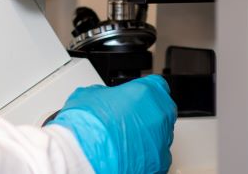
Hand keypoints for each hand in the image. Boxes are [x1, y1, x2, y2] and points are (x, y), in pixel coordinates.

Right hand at [48, 75, 175, 173]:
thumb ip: (106, 94)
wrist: (85, 152)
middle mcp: (160, 114)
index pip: (156, 85)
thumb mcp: (91, 94)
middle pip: (160, 111)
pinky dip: (145, 156)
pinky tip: (128, 156)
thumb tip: (103, 98)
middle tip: (126, 120)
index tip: (135, 98)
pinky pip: (157, 157)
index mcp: (147, 92)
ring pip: (160, 135)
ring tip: (123, 141)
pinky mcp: (160, 162)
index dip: (143, 92)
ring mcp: (162, 139)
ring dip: (145, 136)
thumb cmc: (88, 123)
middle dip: (145, 115)